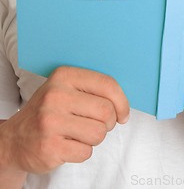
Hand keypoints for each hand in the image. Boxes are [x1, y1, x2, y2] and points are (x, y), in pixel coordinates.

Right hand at [0, 66, 128, 173]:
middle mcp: (55, 96)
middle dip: (107, 123)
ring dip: (94, 138)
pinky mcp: (50, 146)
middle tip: (97, 125)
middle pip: (106, 111)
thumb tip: (123, 106)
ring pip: (98, 133)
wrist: (15, 139)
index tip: (123, 113)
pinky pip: (86, 152)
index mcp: (64, 76)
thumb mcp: (66, 90)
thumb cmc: (49, 112)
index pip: (107, 84)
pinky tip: (68, 145)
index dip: (122, 102)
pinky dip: (82, 152)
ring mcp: (50, 121)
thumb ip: (93, 90)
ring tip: (78, 134)